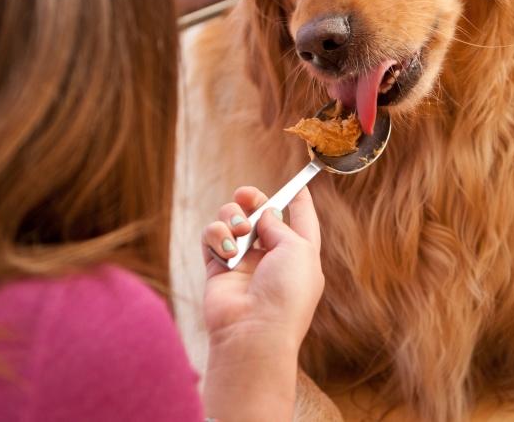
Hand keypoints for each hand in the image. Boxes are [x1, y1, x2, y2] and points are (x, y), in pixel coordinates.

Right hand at [200, 186, 323, 350]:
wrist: (253, 330)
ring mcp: (242, 262)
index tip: (298, 183)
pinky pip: (211, 237)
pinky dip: (216, 236)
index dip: (300, 201)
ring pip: (231, 220)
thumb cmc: (285, 294)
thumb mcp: (299, 250)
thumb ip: (280, 225)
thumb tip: (263, 215)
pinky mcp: (217, 267)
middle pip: (260, 215)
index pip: (302, 221)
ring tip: (238, 232)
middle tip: (246, 195)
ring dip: (233, 217)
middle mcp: (271, 257)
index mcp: (300, 255)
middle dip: (252, 199)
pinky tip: (225, 250)